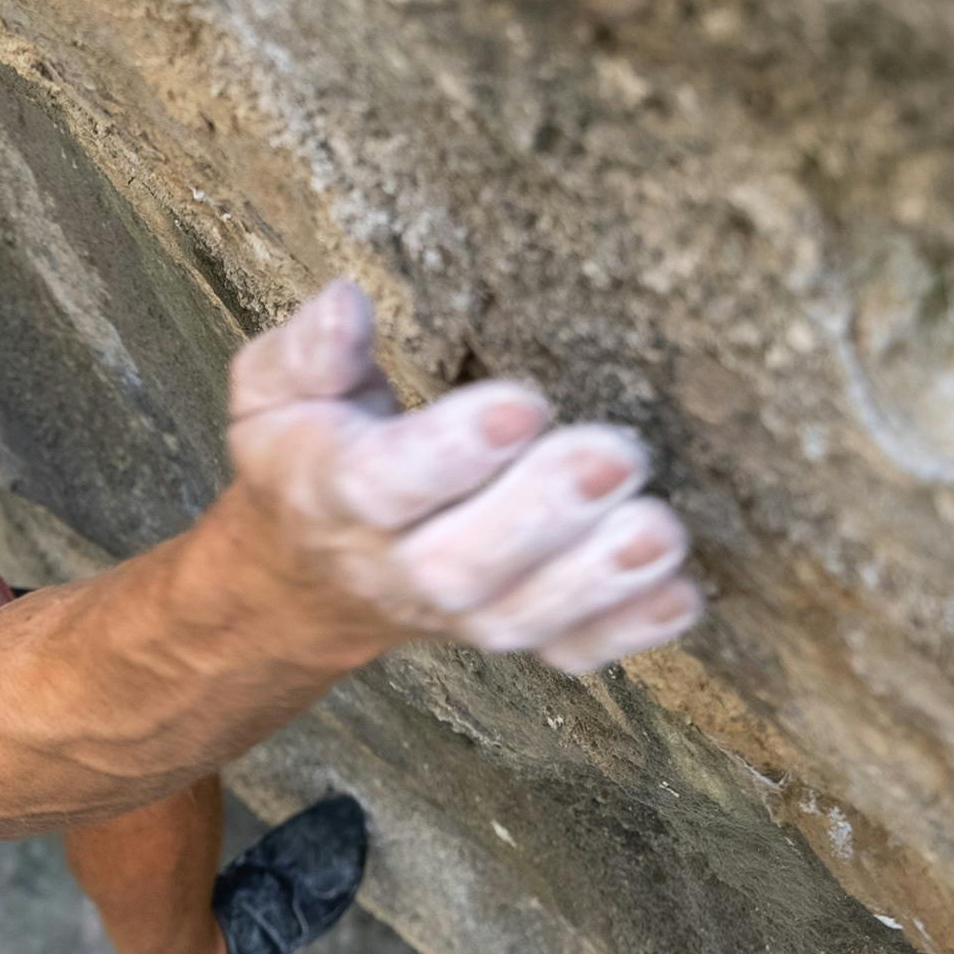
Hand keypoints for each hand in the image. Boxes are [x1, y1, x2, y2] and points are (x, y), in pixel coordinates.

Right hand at [226, 282, 700, 673]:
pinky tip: (677, 593)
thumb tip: (344, 302)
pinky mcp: (511, 633)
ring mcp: (456, 612)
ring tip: (658, 529)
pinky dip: (626, 631)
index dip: (452, 451)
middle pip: (460, 563)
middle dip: (543, 513)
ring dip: (597, 578)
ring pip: (520, 615)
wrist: (308, 576)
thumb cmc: (310, 455)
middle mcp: (392, 566)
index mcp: (331, 492)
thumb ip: (307, 351)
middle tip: (618, 457)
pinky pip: (567, 651)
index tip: (521, 405)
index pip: (383, 483)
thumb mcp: (275, 393)